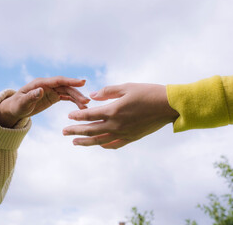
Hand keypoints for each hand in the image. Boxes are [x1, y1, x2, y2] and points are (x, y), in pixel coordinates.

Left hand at [0, 76, 89, 127]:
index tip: (83, 82)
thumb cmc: (16, 105)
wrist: (15, 109)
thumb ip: (31, 96)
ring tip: (86, 106)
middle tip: (87, 101)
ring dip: (77, 98)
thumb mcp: (22, 103)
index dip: (70, 81)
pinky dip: (74, 101)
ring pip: (68, 92)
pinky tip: (81, 107)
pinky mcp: (53, 96)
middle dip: (77, 93)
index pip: (58, 80)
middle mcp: (48, 85)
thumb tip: (41, 90)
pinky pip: (66, 97)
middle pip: (65, 87)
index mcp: (41, 83)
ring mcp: (51, 90)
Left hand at [63, 83, 178, 148]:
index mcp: (113, 110)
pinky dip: (104, 145)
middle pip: (90, 130)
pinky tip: (98, 144)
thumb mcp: (126, 87)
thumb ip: (107, 92)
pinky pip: (114, 144)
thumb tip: (91, 96)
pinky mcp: (131, 138)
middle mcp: (116, 125)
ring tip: (75, 142)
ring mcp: (124, 133)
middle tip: (64, 132)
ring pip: (100, 140)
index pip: (89, 115)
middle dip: (75, 131)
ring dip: (86, 142)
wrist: (168, 106)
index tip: (69, 116)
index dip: (77, 115)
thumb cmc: (147, 93)